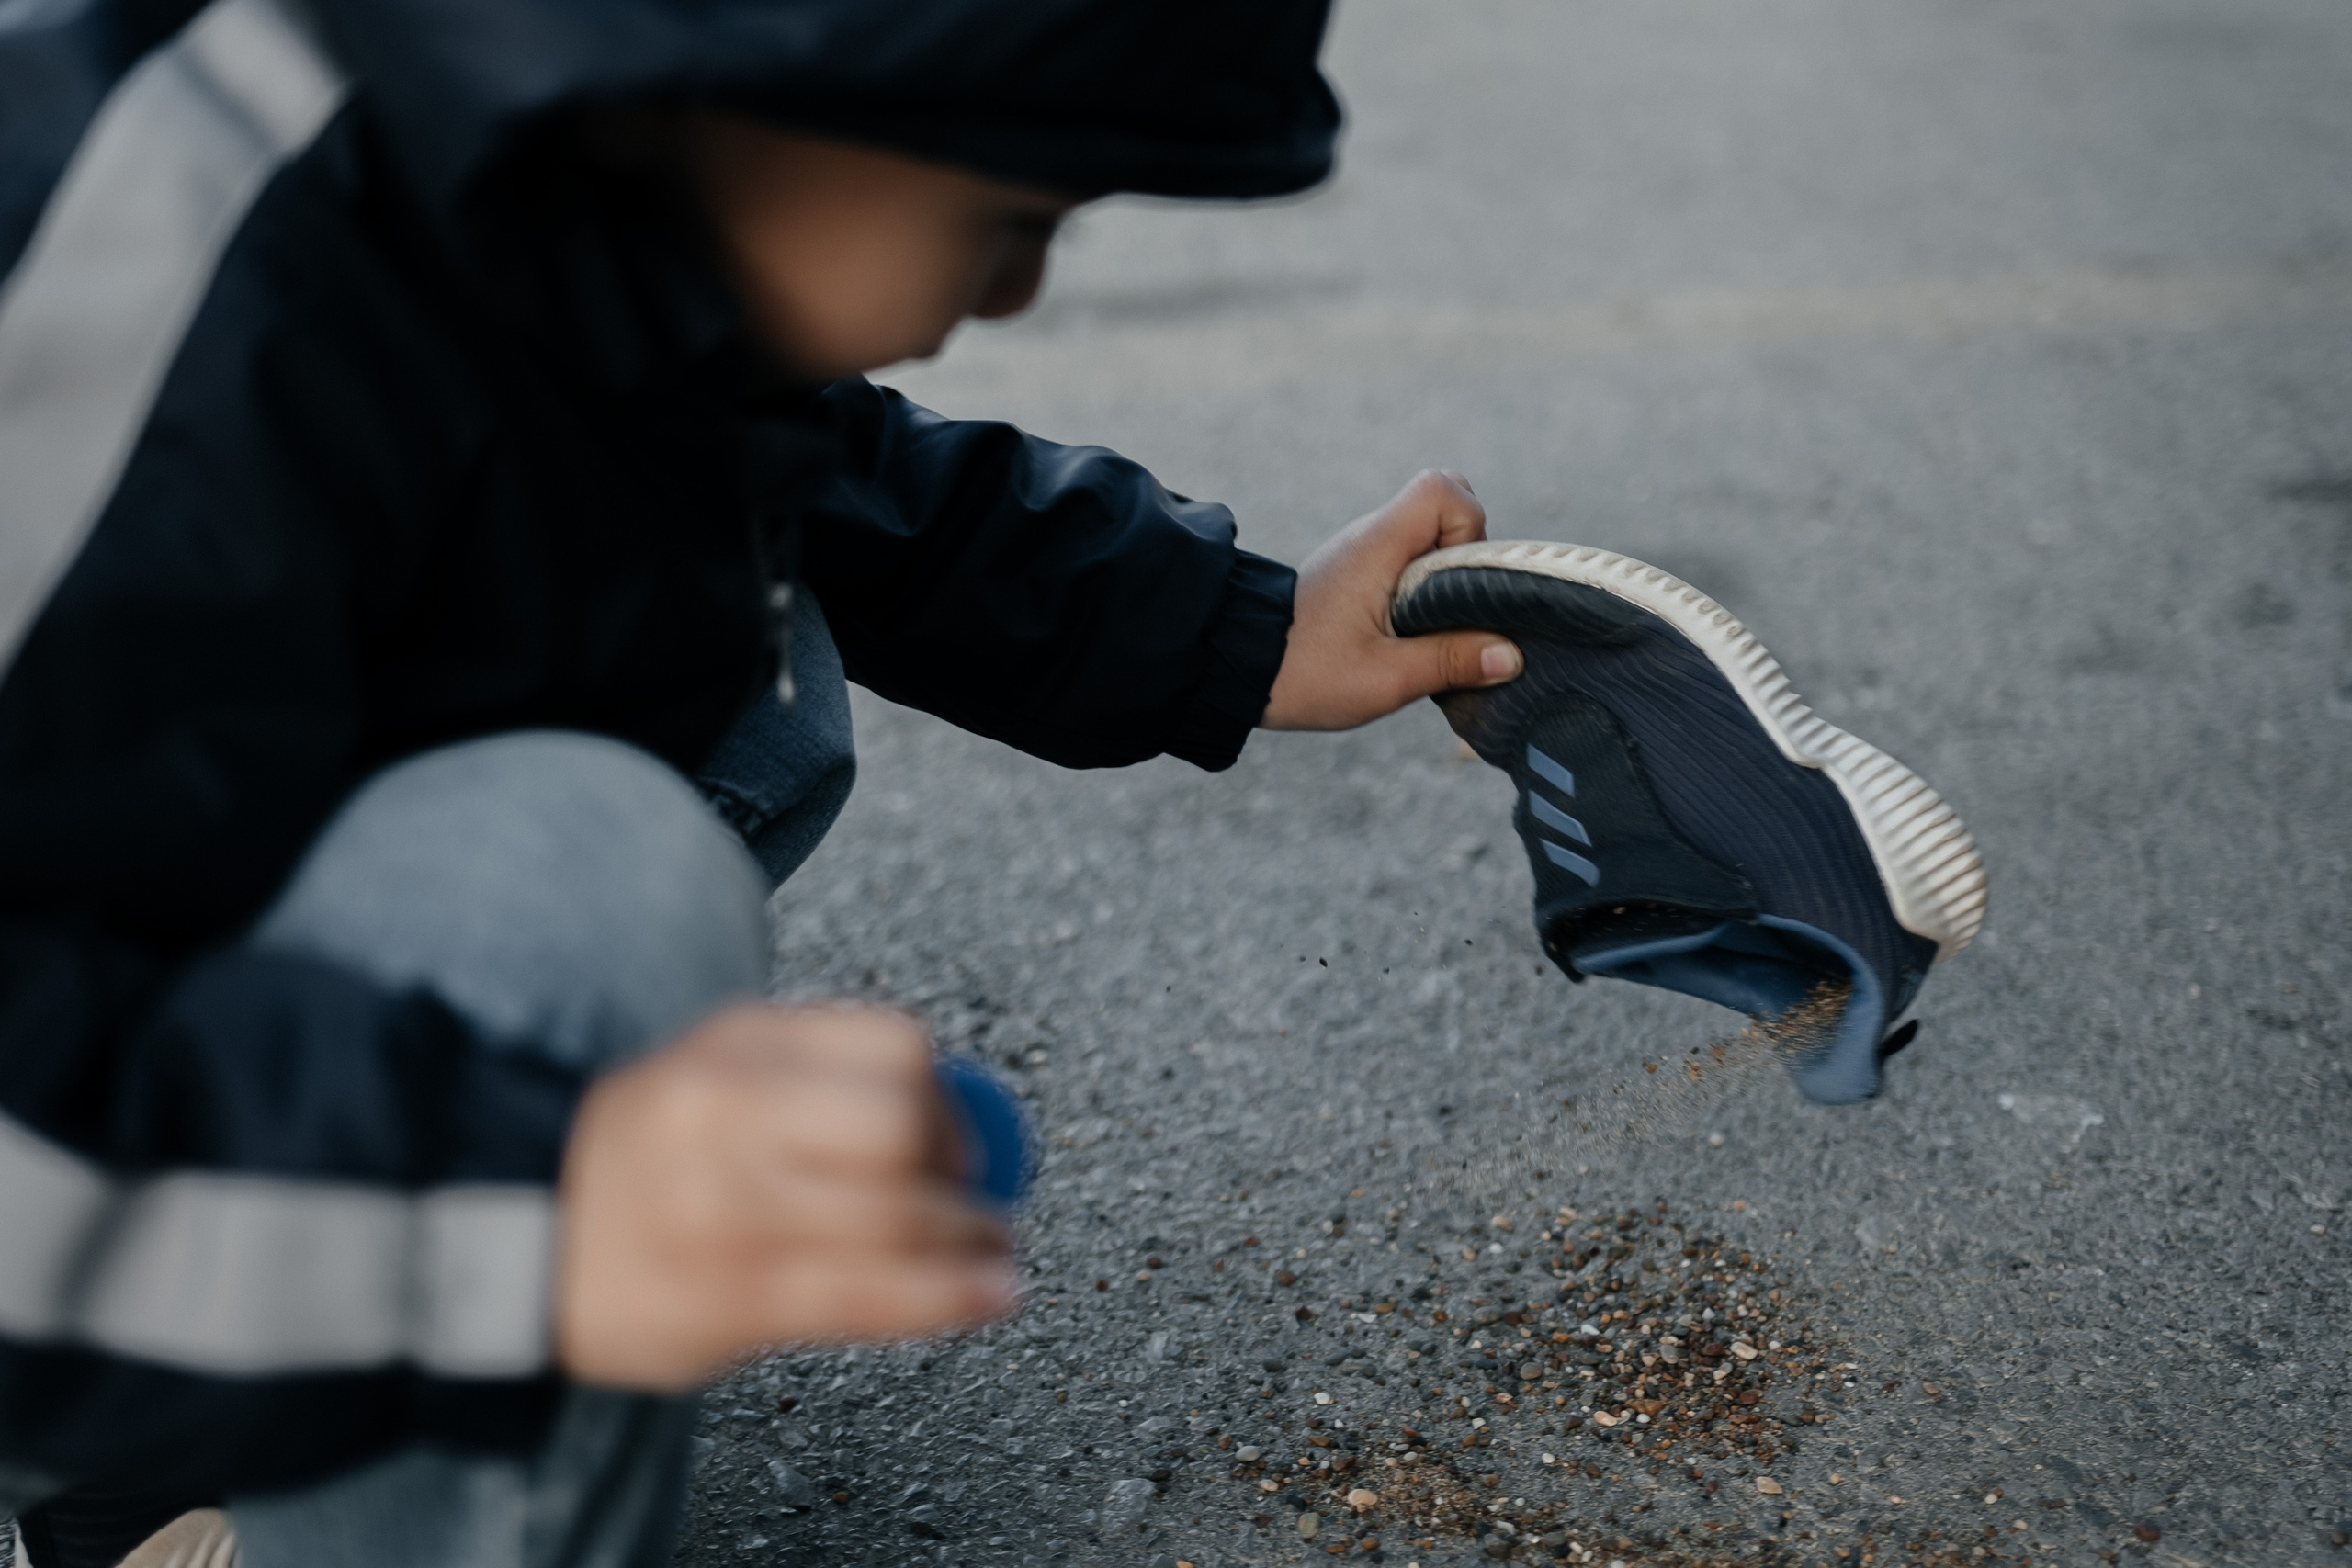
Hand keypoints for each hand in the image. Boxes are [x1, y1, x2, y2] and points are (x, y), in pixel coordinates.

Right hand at [554, 1003, 1014, 1389]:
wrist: (520, 1240)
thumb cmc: (639, 1155)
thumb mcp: (714, 1068)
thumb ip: (819, 1069)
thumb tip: (950, 1099)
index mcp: (735, 1050)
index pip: (893, 1051)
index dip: (948, 1100)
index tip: (961, 1136)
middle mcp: (728, 1121)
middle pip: (898, 1132)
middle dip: (962, 1172)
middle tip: (982, 1200)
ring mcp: (724, 1213)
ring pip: (894, 1222)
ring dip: (972, 1241)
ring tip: (994, 1251)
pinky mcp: (725, 1300)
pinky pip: (865, 1299)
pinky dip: (946, 1298)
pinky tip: (984, 1296)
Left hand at [1260, 470, 1521, 730]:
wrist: (1237, 668)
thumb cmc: (1304, 674)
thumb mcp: (1386, 679)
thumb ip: (1451, 662)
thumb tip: (1509, 656)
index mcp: (1378, 546)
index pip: (1443, 489)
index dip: (1470, 526)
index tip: (1462, 581)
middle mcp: (1371, 537)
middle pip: (1444, 502)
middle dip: (1466, 549)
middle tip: (1453, 604)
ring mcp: (1362, 551)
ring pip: (1427, 533)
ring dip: (1445, 572)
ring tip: (1431, 624)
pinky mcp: (1356, 571)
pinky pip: (1408, 557)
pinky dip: (1423, 583)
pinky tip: (1411, 629)